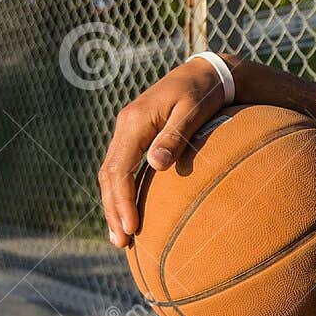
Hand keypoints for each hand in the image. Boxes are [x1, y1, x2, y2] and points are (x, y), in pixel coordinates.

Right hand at [97, 55, 230, 246]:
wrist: (206, 72)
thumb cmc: (204, 92)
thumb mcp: (192, 111)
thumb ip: (175, 136)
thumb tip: (156, 165)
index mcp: (135, 122)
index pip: (119, 169)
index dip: (122, 201)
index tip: (131, 228)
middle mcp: (126, 126)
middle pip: (109, 175)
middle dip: (113, 210)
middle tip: (121, 243)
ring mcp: (129, 131)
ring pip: (112, 174)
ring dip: (114, 205)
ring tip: (120, 237)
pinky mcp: (137, 136)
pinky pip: (123, 168)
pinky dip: (122, 192)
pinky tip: (129, 212)